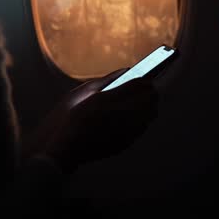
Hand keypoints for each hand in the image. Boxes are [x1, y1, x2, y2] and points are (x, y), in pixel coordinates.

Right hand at [26, 69, 158, 172]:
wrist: (68, 147)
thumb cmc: (71, 118)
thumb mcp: (84, 92)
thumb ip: (107, 80)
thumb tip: (125, 70)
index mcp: (111, 99)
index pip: (140, 85)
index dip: (144, 79)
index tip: (144, 77)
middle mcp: (122, 116)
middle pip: (151, 99)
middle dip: (149, 92)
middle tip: (144, 88)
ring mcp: (127, 131)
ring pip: (151, 114)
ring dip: (147, 106)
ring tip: (138, 102)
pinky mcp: (126, 142)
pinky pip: (143, 127)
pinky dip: (141, 119)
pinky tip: (131, 117)